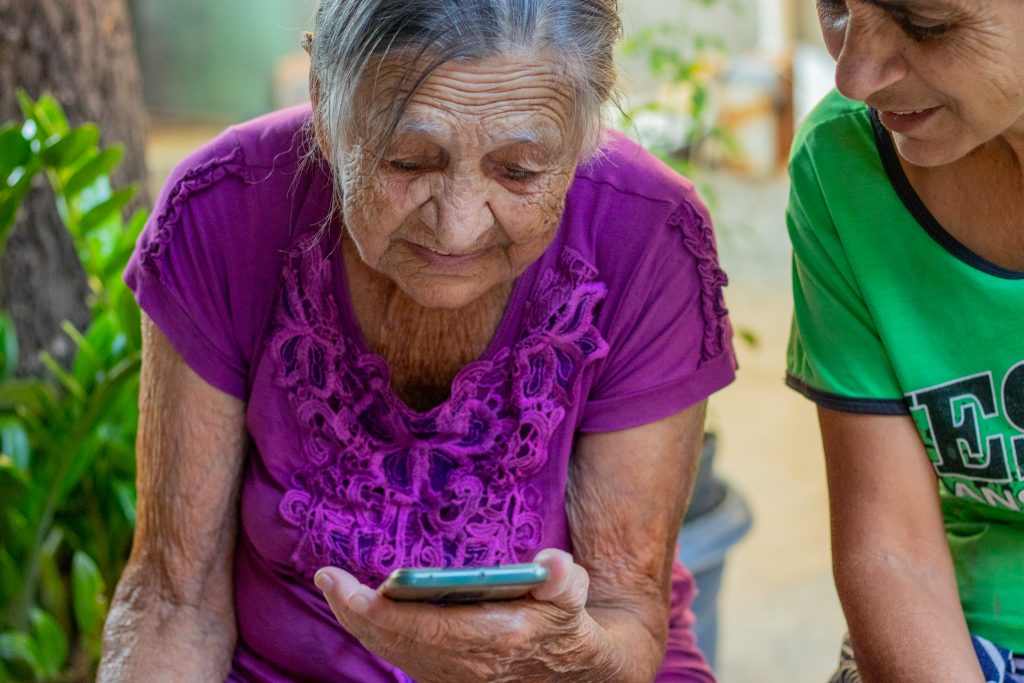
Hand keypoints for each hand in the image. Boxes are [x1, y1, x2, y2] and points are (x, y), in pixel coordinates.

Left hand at [314, 549, 617, 681]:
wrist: (567, 669)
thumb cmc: (562, 622)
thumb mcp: (571, 596)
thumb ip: (561, 580)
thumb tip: (550, 565)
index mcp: (493, 641)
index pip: (422, 629)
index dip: (379, 610)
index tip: (350, 586)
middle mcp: (464, 666)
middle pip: (394, 641)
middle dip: (354, 612)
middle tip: (327, 578)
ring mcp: (451, 676)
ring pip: (391, 651)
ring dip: (359, 622)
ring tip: (335, 589)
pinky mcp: (443, 677)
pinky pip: (398, 655)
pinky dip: (374, 633)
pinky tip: (360, 611)